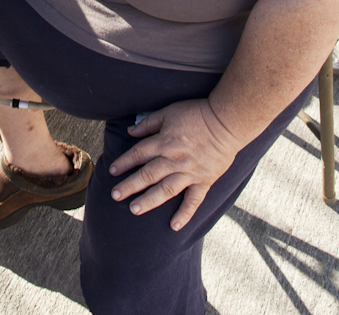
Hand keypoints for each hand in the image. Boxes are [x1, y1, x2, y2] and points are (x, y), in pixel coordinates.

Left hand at [106, 98, 244, 230]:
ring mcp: (189, 172)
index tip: (112, 171)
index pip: (138, 154)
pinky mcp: (204, 181)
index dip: (124, 162)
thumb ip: (149, 123)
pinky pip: (193, 200)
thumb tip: (130, 131)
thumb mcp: (169, 112)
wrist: (227, 122)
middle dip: (130, 186)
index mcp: (164, 142)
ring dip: (149, 201)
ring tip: (134, 210)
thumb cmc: (197, 114)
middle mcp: (174, 160)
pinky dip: (185, 214)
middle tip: (115, 195)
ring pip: (165, 190)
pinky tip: (174, 226)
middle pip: (147, 175)